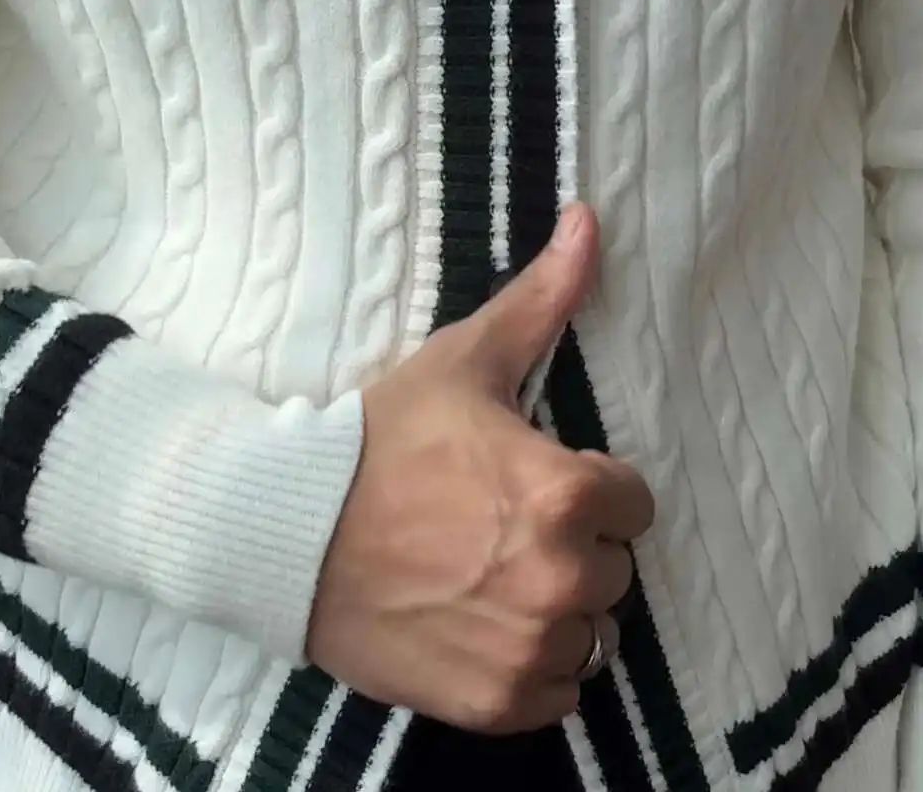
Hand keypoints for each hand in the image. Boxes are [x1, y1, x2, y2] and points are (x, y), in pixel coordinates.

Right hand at [306, 204, 652, 733]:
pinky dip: (533, 667)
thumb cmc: (381, 440)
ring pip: (590, 632)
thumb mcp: (464, 360)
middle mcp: (559, 579)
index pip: (633, 502)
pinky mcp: (495, 703)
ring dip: (558, 608)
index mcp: (565, 495)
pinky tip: (484, 624)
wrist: (289, 532)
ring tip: (492, 574)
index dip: (589, 485)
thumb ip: (542, 298)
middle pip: (612, 567)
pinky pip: (559, 693)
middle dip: (572, 544)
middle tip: (503, 524)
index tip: (536, 477)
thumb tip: (588, 219)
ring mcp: (528, 649)